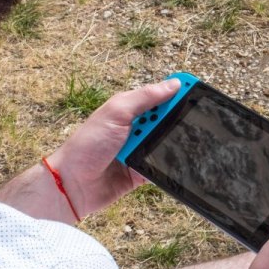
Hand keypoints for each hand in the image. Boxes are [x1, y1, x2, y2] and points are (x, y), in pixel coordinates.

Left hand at [43, 78, 181, 217]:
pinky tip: (174, 164)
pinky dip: (167, 166)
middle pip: (168, 119)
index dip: (177, 91)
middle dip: (179, 120)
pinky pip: (162, 167)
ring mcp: (139, 150)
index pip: (159, 95)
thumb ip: (145, 98)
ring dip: (171, 145)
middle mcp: (136, 128)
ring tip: (177, 145)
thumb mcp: (116, 112)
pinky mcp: (142, 172)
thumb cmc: (88, 145)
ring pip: (168, 144)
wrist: (72, 184)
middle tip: (191, 121)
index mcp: (129, 109)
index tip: (196, 88)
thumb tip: (173, 84)